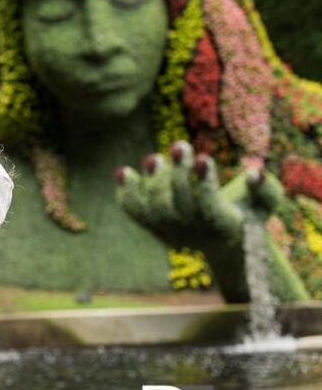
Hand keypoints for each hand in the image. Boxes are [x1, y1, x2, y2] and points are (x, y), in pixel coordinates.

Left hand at [115, 141, 282, 300]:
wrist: (224, 244)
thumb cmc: (247, 214)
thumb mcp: (265, 204)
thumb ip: (266, 189)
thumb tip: (254, 172)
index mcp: (222, 226)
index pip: (208, 207)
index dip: (204, 184)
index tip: (203, 157)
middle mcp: (192, 233)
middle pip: (177, 206)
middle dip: (177, 174)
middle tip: (179, 145)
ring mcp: (169, 232)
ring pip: (154, 210)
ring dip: (151, 182)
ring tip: (154, 157)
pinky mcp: (154, 227)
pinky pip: (135, 213)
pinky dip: (126, 193)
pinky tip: (122, 172)